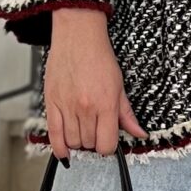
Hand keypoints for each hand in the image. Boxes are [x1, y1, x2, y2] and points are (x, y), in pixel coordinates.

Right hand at [43, 9, 147, 158]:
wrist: (78, 36)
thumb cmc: (98, 57)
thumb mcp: (119, 85)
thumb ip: (127, 114)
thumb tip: (139, 133)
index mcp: (106, 104)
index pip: (106, 144)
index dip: (109, 146)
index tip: (108, 141)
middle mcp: (86, 108)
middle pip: (89, 144)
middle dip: (94, 142)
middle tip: (96, 131)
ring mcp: (66, 106)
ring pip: (72, 141)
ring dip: (79, 142)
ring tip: (83, 132)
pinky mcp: (51, 102)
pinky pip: (53, 135)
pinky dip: (59, 148)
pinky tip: (64, 153)